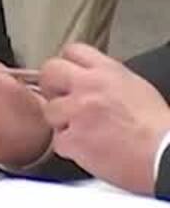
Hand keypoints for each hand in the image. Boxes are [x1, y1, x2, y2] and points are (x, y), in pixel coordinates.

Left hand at [39, 43, 169, 195]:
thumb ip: (107, 78)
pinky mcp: (73, 139)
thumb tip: (89, 78)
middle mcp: (89, 86)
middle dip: (52, 87)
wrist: (164, 155)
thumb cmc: (160, 128)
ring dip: (62, 122)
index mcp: (108, 71)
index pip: (73, 51)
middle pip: (50, 72)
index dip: (67, 65)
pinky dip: (71, 148)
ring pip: (49, 110)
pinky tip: (90, 150)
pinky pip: (58, 141)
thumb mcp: (137, 88)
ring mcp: (77, 112)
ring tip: (86, 132)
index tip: (67, 76)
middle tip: (63, 101)